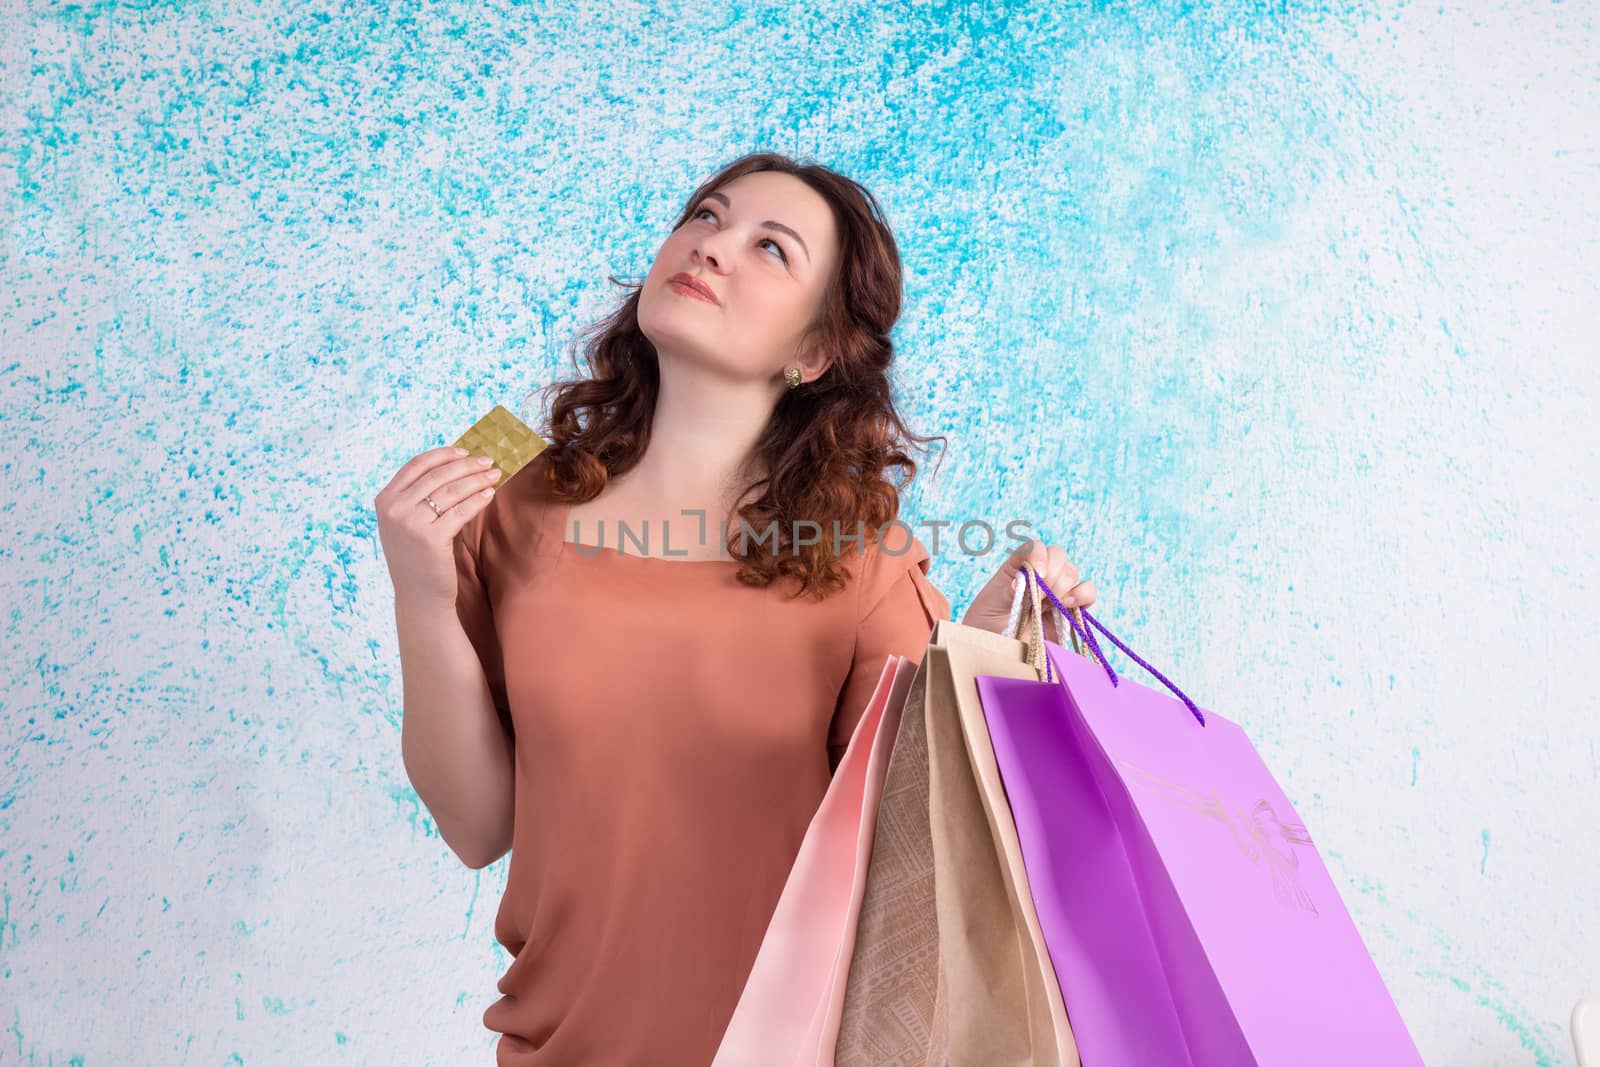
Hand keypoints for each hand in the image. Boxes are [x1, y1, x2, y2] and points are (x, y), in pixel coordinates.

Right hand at [374, 446, 503, 610]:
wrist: (419, 596)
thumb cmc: (418, 556)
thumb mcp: (406, 522)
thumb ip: (418, 496)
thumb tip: (455, 465)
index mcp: (385, 500)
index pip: (416, 465)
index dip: (443, 455)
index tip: (465, 452)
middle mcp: (394, 509)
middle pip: (437, 475)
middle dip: (466, 465)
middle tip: (488, 461)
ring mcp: (410, 524)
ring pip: (451, 491)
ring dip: (476, 479)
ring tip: (494, 475)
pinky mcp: (431, 539)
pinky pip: (461, 511)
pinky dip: (478, 499)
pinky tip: (490, 494)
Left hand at [959, 538, 1096, 641]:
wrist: (996, 657)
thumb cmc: (986, 628)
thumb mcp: (992, 603)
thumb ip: (1012, 587)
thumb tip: (1031, 576)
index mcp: (1018, 569)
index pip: (1035, 548)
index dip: (1039, 556)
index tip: (1036, 574)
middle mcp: (1039, 578)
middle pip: (1058, 556)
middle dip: (1051, 573)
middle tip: (1038, 596)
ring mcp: (1056, 594)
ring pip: (1072, 572)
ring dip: (1063, 585)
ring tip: (1051, 602)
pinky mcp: (1070, 613)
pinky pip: (1087, 594)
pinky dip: (1083, 595)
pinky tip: (1068, 604)